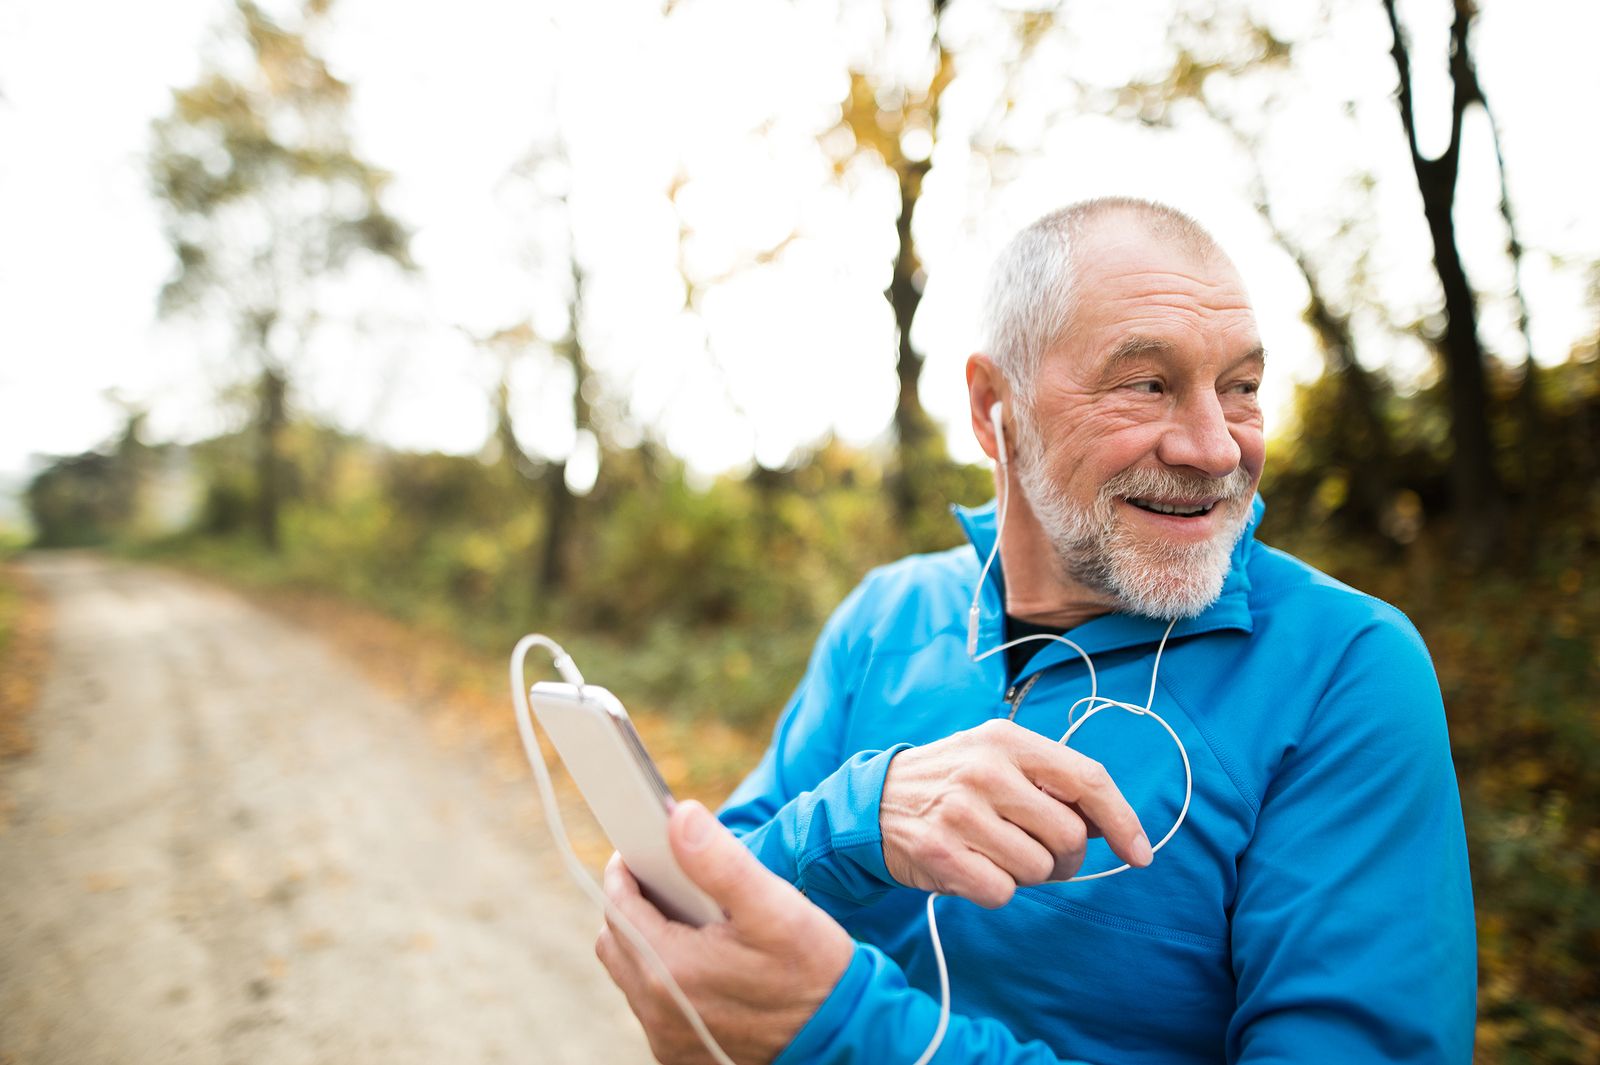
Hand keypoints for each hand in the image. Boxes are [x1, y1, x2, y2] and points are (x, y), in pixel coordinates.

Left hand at [595, 801, 854, 1064]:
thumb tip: (678, 818)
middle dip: (632, 907)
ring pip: (630, 976)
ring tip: (688, 920)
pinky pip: (652, 1007)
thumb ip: (720, 862)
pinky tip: (702, 962)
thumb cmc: (812, 969)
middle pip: (615, 943)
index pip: (617, 907)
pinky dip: (664, 979)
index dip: (624, 872)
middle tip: (666, 883)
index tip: (638, 850)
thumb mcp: (774, 907)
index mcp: (670, 969)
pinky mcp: (679, 1054)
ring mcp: (667, 1037)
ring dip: (647, 943)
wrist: (843, 1035)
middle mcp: (658, 1010)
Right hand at [880, 718, 1153, 906]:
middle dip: (1065, 858)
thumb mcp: (998, 760)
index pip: (1087, 778)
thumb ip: (1052, 784)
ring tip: (995, 854)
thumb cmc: (951, 785)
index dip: (1123, 821)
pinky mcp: (940, 852)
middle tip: (1037, 854)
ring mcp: (960, 811)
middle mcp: (985, 770)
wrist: (872, 802)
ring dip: (1026, 875)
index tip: (1139, 854)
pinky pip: (1003, 892)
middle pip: (1069, 835)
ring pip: (1038, 869)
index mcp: (1007, 740)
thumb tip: (1111, 827)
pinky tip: (971, 868)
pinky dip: (995, 890)